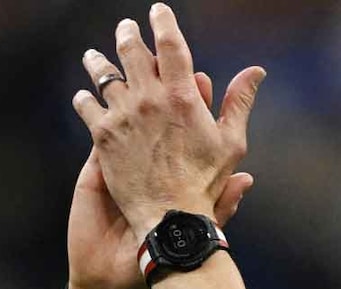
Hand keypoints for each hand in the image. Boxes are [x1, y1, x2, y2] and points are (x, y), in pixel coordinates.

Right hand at [67, 69, 253, 288]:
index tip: (202, 80)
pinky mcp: (96, 170)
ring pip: (124, 116)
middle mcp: (154, 157)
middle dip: (160, 85)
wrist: (123, 274)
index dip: (196, 99)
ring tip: (127, 69)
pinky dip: (95, 114)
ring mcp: (123, 160)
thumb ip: (225, 201)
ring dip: (125, 91)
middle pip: (157, 111)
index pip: (190, 123)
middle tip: (163, 62)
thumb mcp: (201, 223)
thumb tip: (248, 180)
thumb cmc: (164, 249)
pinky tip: (91, 96)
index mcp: (182, 166)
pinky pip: (96, 135)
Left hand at [71, 2, 265, 242]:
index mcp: (182, 96)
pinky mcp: (102, 136)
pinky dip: (85, 98)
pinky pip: (87, 107)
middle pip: (132, 53)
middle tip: (126, 27)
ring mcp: (122, 116)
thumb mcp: (231, 141)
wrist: (170, 216)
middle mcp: (148, 99)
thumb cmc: (205, 182)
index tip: (158, 10)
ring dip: (99, 62)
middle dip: (128, 35)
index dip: (164, 22)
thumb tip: (256, 71)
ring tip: (93, 56)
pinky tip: (83, 96)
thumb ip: (238, 101)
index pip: (171, 46)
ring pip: (104, 76)